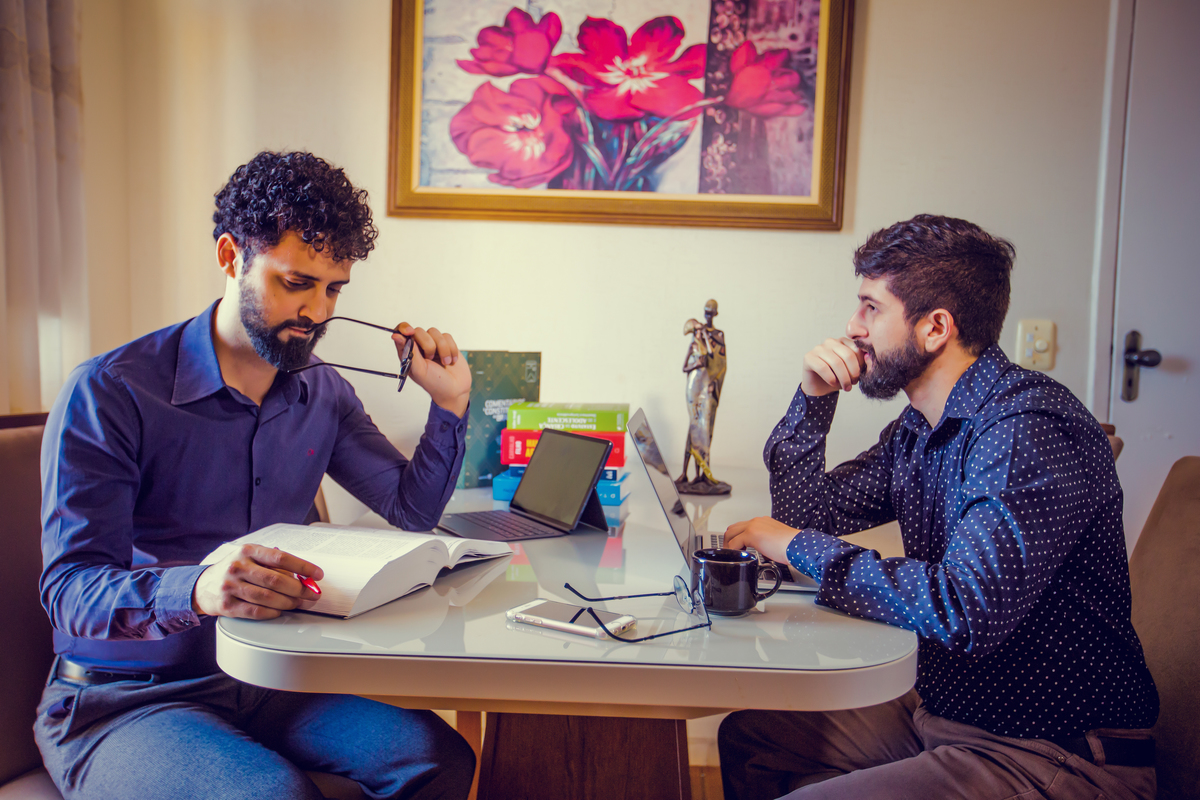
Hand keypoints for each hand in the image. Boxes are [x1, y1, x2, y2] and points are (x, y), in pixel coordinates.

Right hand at [192, 544, 323, 618]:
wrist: (203, 585)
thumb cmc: (234, 570)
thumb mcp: (250, 558)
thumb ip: (274, 564)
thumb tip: (303, 576)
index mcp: (248, 551)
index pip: (281, 557)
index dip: (303, 567)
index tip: (317, 574)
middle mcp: (238, 567)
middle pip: (277, 580)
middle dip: (299, 589)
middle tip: (311, 594)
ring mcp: (231, 587)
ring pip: (268, 598)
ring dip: (288, 603)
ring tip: (297, 603)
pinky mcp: (227, 605)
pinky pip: (256, 611)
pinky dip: (273, 613)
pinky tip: (279, 611)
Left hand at [393, 323, 470, 416]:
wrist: (455, 390)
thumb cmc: (434, 383)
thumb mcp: (419, 371)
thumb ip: (410, 352)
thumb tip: (396, 336)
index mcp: (408, 353)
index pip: (401, 332)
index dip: (404, 329)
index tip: (410, 332)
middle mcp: (419, 346)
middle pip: (419, 331)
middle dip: (429, 345)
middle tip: (432, 359)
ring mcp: (433, 344)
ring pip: (435, 332)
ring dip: (442, 348)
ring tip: (445, 362)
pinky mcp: (446, 344)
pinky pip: (447, 337)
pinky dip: (451, 349)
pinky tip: (451, 360)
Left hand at [723, 517, 799, 563]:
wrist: (797, 545)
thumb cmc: (792, 546)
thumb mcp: (776, 540)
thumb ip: (767, 541)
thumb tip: (765, 550)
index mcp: (763, 522)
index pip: (743, 526)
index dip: (737, 537)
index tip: (736, 546)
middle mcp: (757, 521)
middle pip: (733, 528)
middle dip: (728, 540)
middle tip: (730, 551)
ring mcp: (753, 526)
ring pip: (731, 533)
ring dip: (728, 544)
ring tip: (730, 555)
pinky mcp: (751, 534)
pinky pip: (734, 542)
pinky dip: (732, 550)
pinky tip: (736, 556)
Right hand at [800, 337, 866, 396]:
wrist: (819, 388)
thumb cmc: (837, 378)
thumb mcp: (853, 371)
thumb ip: (862, 364)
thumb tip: (870, 359)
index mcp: (842, 341)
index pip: (857, 349)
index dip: (861, 365)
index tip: (861, 376)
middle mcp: (830, 342)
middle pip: (848, 355)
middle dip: (853, 372)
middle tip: (854, 383)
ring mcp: (818, 348)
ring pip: (836, 362)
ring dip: (843, 378)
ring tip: (846, 387)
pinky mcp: (808, 357)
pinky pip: (823, 368)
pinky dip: (831, 378)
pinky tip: (833, 383)